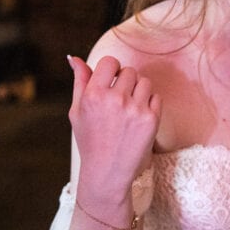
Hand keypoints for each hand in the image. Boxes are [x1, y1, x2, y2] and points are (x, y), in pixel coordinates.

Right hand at [68, 55, 161, 209]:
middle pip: (129, 71)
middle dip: (124, 82)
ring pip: (144, 82)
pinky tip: (138, 118)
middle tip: (118, 100)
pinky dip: (149, 104)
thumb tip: (73, 58)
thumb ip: (79, 82)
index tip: (109, 82)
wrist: (107, 171)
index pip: (110, 62)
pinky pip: (156, 97)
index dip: (110, 70)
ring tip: (129, 108)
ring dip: (138, 91)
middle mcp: (115, 99)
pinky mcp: (151, 119)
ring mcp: (135, 109)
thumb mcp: (77, 111)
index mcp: (94, 95)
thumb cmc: (90, 140)